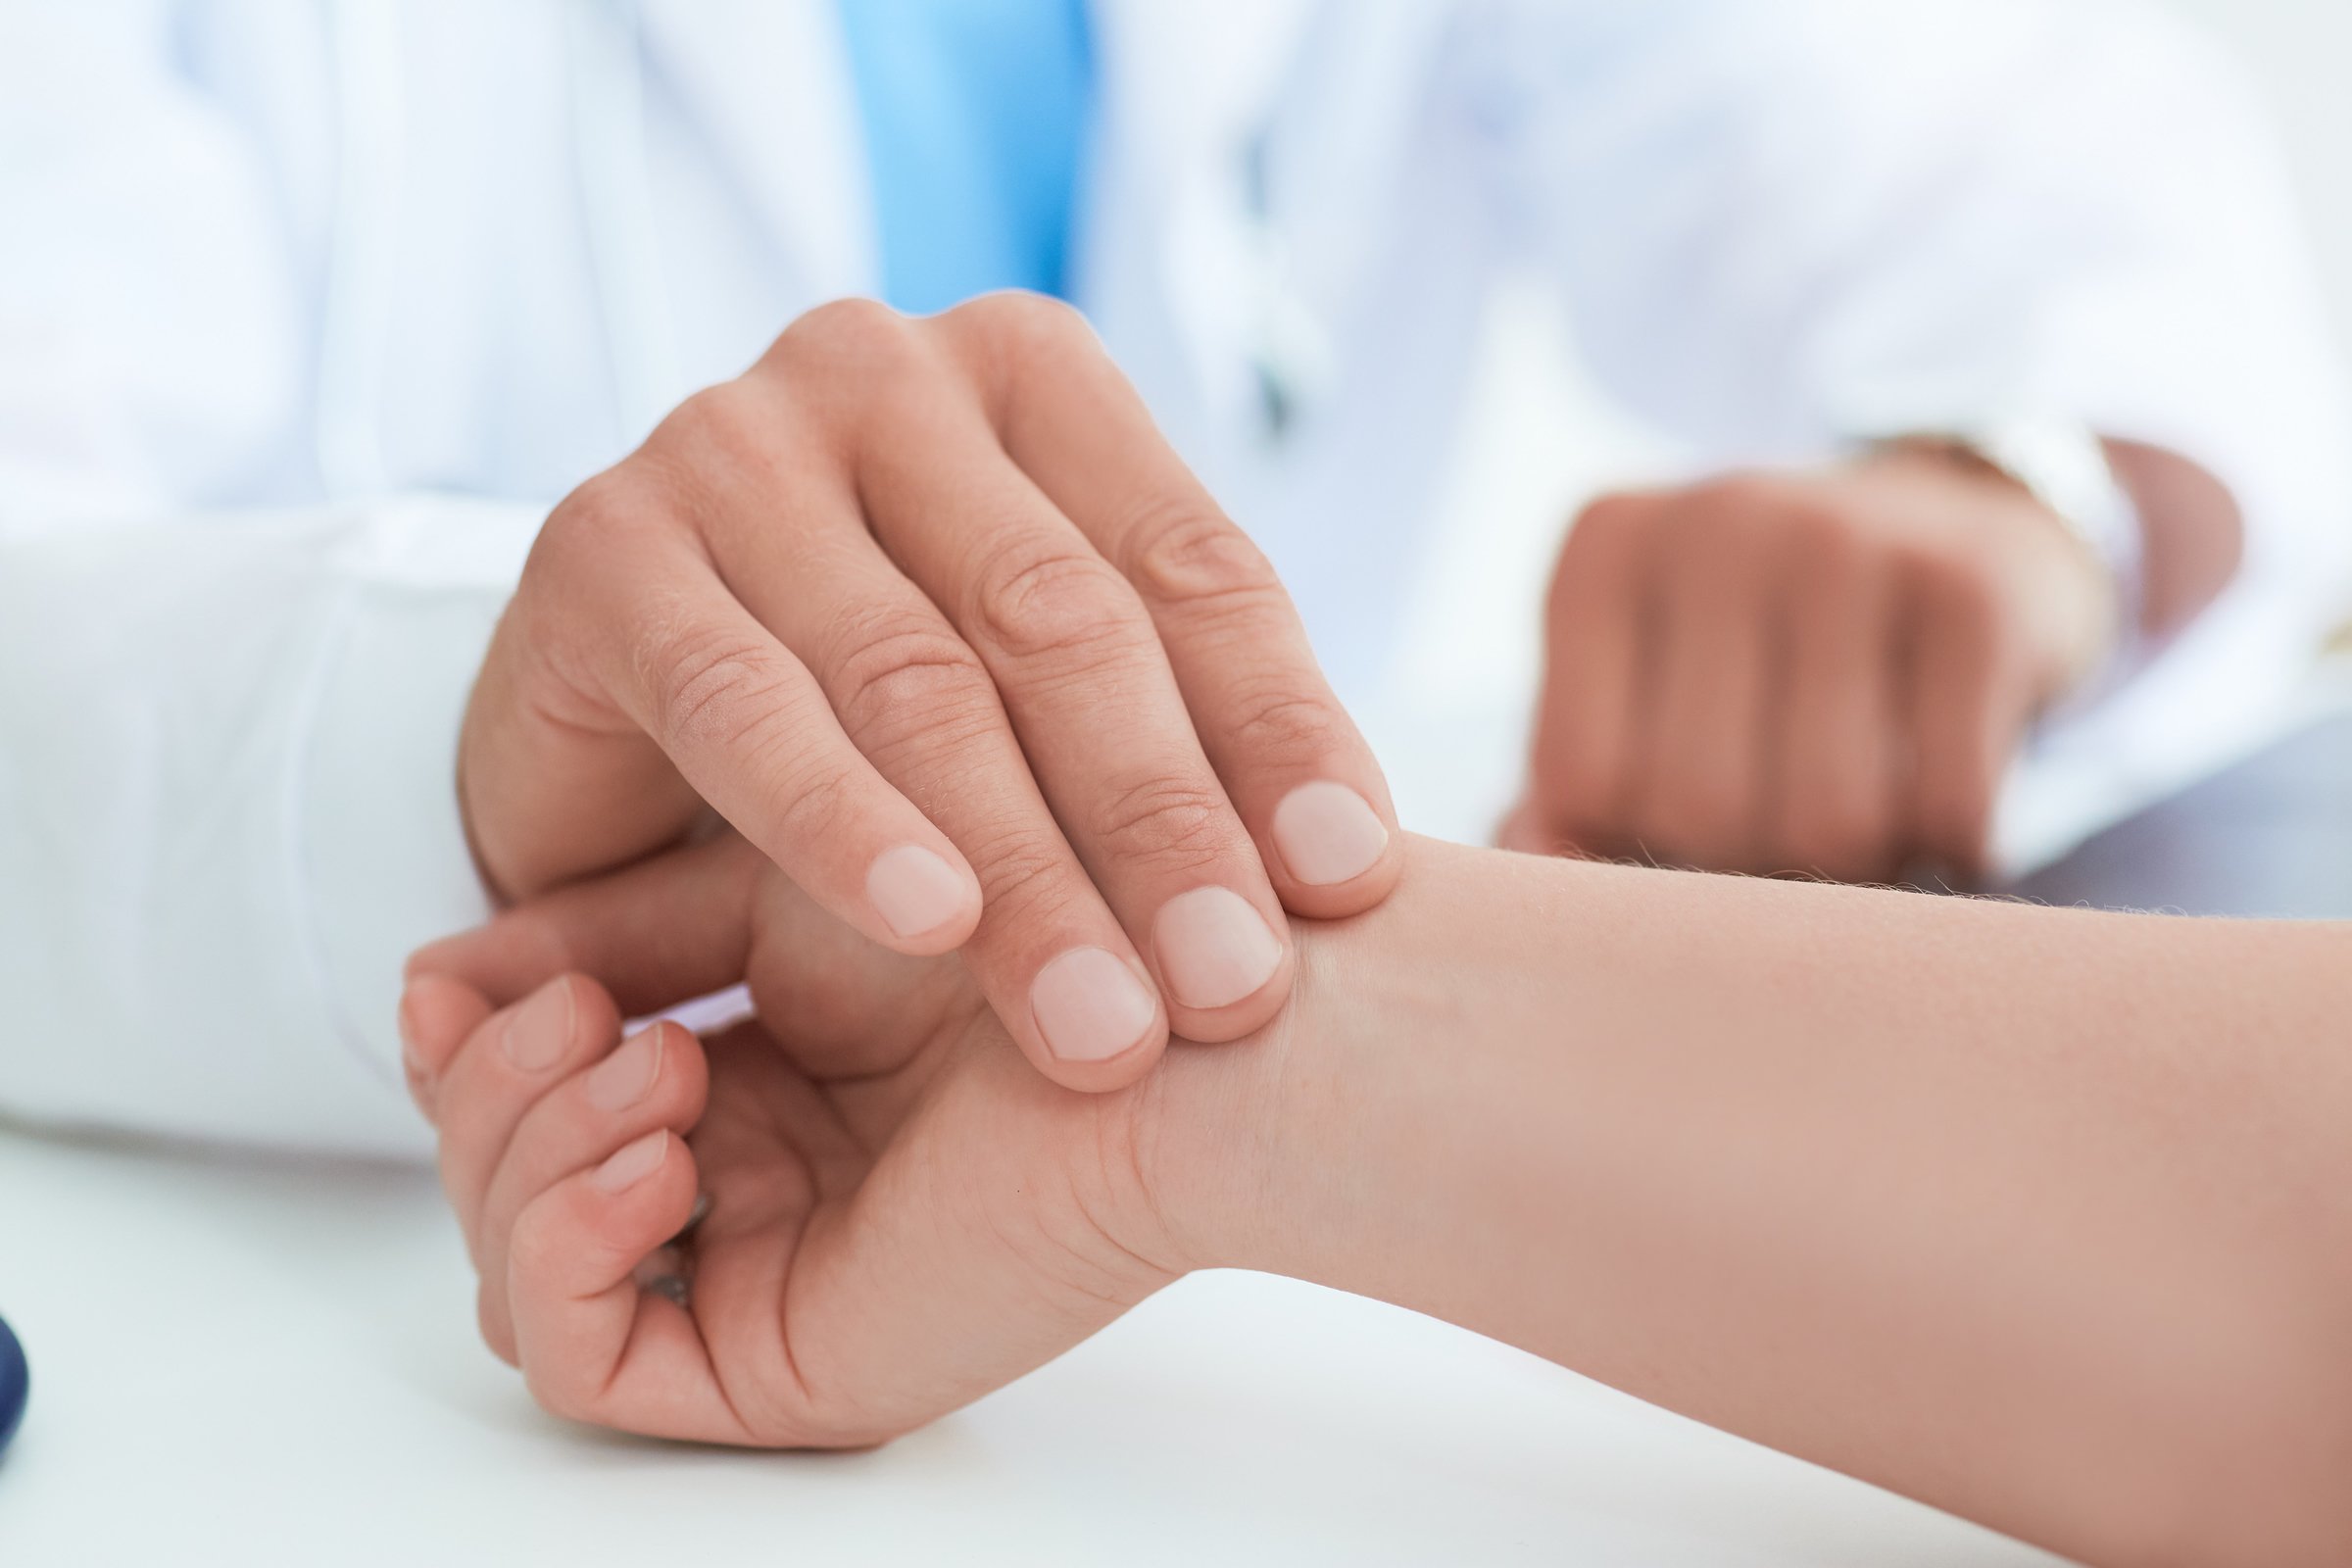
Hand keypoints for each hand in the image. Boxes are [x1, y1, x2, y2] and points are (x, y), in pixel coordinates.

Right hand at [400, 832, 1203, 1445]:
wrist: (1162, 1004)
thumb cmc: (1012, 907)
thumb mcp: (767, 883)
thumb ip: (616, 928)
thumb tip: (445, 968)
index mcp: (755, 1084)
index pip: (543, 1090)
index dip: (473, 1036)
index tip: (448, 971)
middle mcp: (748, 1188)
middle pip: (506, 1179)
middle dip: (492, 1087)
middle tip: (572, 1012)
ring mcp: (758, 1278)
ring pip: (517, 1265)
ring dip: (526, 1150)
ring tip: (651, 1066)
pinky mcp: (778, 1362)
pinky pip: (577, 1358)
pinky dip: (561, 1250)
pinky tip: (657, 1158)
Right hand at [461, 293, 1398, 1091]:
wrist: (617, 713)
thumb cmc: (871, 691)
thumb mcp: (1038, 676)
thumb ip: (1175, 712)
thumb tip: (1359, 867)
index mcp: (1027, 374)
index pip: (1191, 561)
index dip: (1280, 727)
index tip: (1350, 885)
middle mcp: (881, 373)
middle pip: (1060, 620)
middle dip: (1162, 823)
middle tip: (1236, 990)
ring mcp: (730, 442)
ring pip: (915, 675)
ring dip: (1025, 868)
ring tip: (1106, 1022)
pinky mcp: (604, 544)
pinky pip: (744, 700)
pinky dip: (842, 820)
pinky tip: (927, 919)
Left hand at [1503, 445, 2117, 881]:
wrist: (1963, 526)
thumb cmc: (1764, 656)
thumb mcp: (1642, 691)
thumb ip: (1569, 797)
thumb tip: (1539, 877)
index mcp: (1605, 550)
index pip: (1583, 785)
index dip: (1631, 853)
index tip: (1678, 839)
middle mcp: (1716, 520)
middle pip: (1700, 809)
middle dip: (1746, 871)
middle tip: (1784, 845)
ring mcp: (1851, 539)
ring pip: (1829, 821)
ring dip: (1858, 873)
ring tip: (1864, 826)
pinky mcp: (1978, 589)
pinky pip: (1950, 804)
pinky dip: (1955, 850)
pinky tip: (1946, 811)